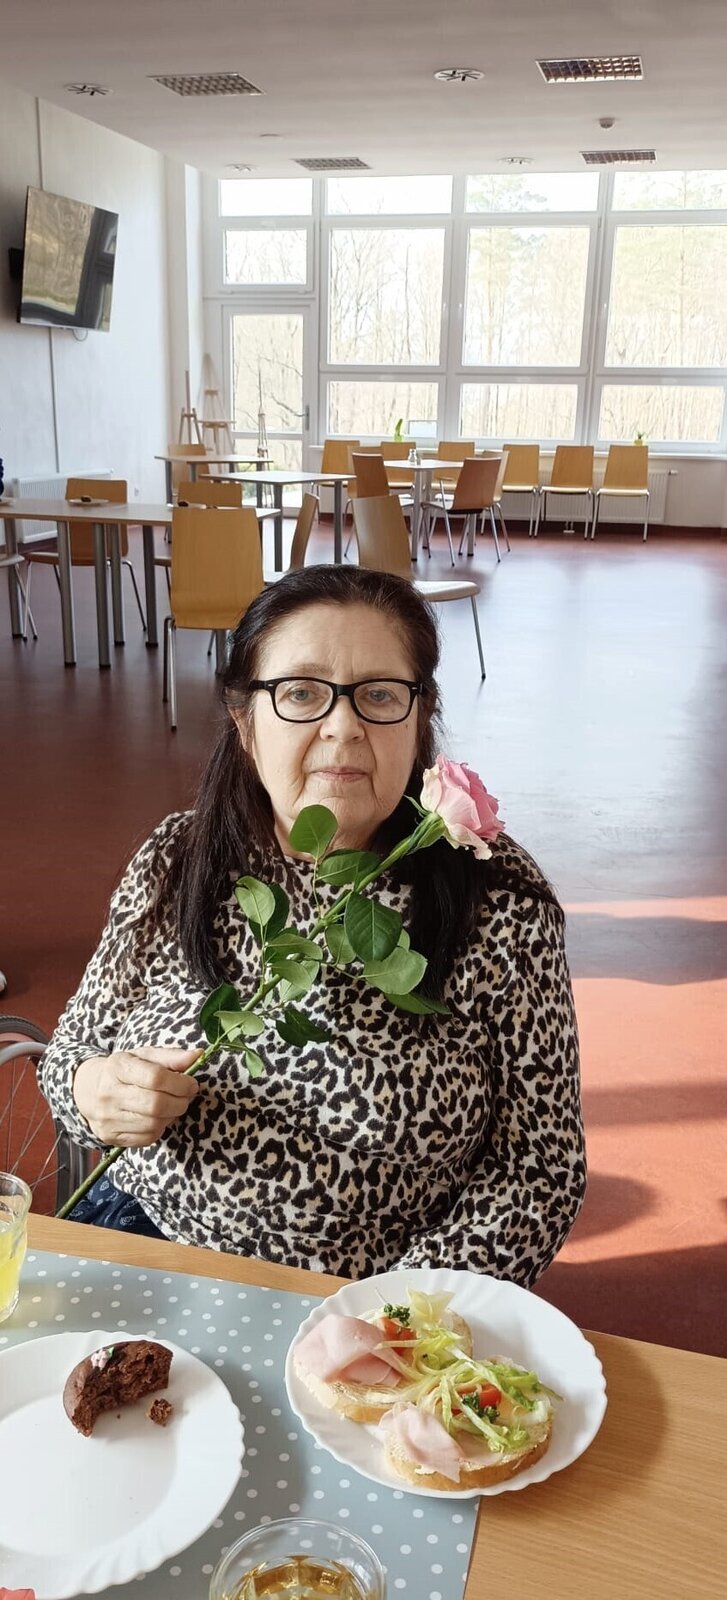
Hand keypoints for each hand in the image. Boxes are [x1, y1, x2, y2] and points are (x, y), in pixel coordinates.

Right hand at [72, 1046, 200, 1147]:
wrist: (89, 1091)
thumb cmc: (124, 1071)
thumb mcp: (144, 1056)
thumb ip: (171, 1056)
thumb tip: (198, 1056)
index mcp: (118, 1067)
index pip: (155, 1077)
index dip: (180, 1083)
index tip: (191, 1083)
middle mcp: (109, 1093)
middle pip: (156, 1104)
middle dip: (180, 1102)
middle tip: (186, 1097)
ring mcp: (107, 1118)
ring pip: (153, 1124)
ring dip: (172, 1116)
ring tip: (172, 1106)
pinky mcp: (110, 1136)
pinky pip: (147, 1138)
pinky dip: (160, 1128)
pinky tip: (158, 1117)